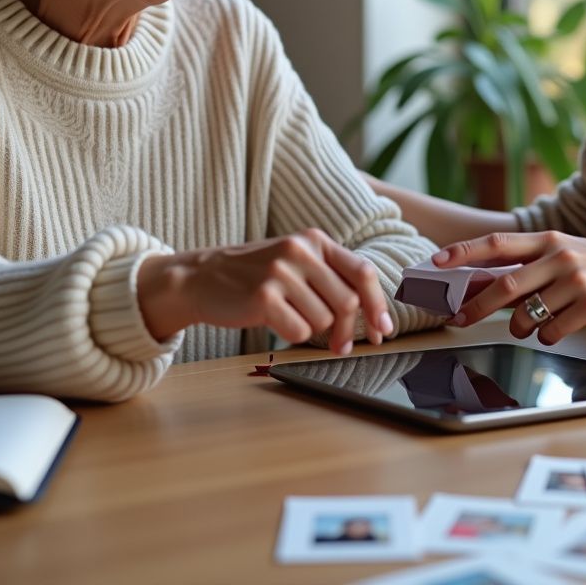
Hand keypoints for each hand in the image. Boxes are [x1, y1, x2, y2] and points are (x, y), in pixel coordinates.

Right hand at [140, 229, 393, 353]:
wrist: (201, 277)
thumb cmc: (254, 276)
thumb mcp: (294, 262)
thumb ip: (330, 278)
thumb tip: (372, 315)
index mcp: (314, 240)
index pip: (362, 272)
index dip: (378, 305)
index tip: (384, 329)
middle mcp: (300, 250)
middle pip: (348, 302)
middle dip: (348, 331)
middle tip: (341, 346)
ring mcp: (281, 272)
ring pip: (323, 320)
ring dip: (312, 330)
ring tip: (289, 318)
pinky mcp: (264, 296)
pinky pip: (299, 332)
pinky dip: (292, 335)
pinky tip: (274, 323)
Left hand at [433, 231, 585, 345]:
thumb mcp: (568, 254)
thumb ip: (532, 264)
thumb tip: (486, 281)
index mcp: (550, 240)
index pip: (497, 242)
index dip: (463, 252)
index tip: (436, 261)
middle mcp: (560, 257)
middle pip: (504, 284)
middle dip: (476, 305)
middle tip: (458, 319)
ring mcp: (576, 282)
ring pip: (525, 314)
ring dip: (516, 326)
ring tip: (523, 327)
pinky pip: (552, 330)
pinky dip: (546, 335)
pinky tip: (557, 329)